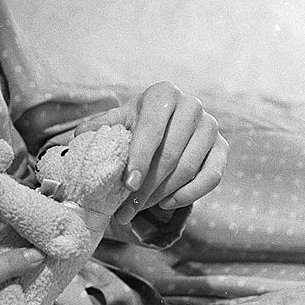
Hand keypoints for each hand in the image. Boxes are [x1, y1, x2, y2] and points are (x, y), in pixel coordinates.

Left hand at [75, 81, 227, 223]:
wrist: (168, 122)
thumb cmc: (139, 122)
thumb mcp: (120, 120)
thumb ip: (102, 127)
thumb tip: (81, 136)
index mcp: (164, 93)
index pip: (151, 130)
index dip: (138, 159)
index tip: (126, 185)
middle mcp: (192, 106)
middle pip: (169, 154)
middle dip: (146, 186)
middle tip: (125, 209)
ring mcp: (211, 127)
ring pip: (188, 168)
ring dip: (161, 194)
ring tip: (137, 210)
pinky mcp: (223, 148)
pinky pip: (211, 177)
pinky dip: (188, 195)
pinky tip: (166, 204)